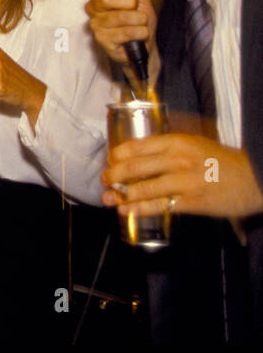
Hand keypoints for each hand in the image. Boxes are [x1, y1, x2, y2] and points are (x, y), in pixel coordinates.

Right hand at [84, 0, 158, 85]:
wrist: (144, 43)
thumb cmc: (138, 19)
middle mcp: (93, 10)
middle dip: (130, 2)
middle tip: (136, 7)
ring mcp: (96, 26)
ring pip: (122, 16)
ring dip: (139, 19)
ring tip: (140, 23)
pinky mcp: (103, 40)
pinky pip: (127, 32)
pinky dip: (140, 32)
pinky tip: (139, 34)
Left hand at [102, 133, 262, 218]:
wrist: (255, 178)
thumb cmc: (223, 161)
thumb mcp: (195, 144)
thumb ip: (170, 147)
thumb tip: (141, 152)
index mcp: (178, 142)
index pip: (137, 146)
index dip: (117, 155)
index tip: (109, 160)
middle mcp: (178, 159)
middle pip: (134, 167)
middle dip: (113, 175)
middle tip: (104, 180)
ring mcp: (184, 181)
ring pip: (143, 188)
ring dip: (121, 194)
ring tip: (109, 198)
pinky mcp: (192, 202)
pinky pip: (159, 205)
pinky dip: (139, 208)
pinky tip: (127, 210)